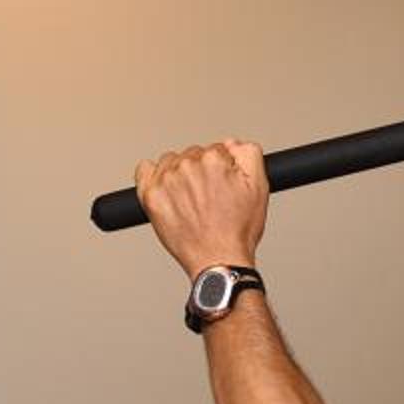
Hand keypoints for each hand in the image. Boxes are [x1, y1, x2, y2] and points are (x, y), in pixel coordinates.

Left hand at [136, 140, 269, 277]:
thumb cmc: (237, 231)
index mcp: (214, 159)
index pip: (216, 150)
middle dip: (201, 171)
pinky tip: (166, 191)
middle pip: (193, 154)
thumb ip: (249, 154)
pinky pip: (144, 169)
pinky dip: (153, 175)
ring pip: (171, 161)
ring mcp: (166, 180)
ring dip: (180, 174)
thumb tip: (232, 143)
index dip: (223, 168)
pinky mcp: (150, 195)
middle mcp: (187, 166)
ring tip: (191, 199)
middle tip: (209, 197)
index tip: (223, 186)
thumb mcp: (259, 188)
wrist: (218, 260)